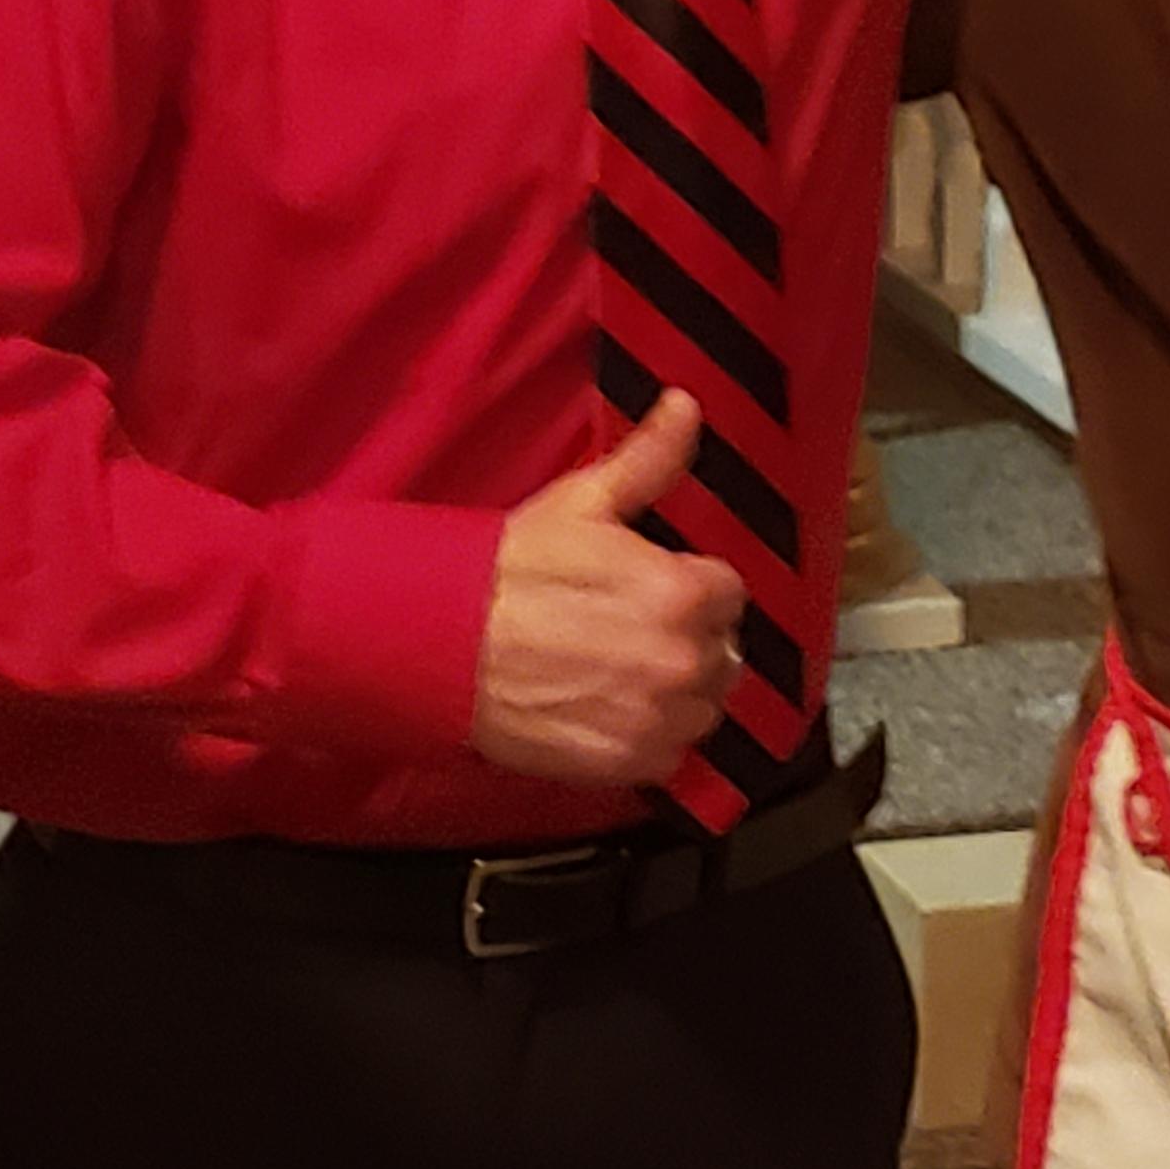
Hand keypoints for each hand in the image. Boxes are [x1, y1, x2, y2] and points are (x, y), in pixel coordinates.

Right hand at [472, 390, 746, 785]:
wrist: (440, 644)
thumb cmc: (510, 569)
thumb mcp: (583, 504)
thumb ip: (650, 460)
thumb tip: (687, 404)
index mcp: (682, 593)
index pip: (729, 593)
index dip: (692, 586)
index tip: (656, 587)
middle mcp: (681, 661)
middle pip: (721, 653)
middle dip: (688, 639)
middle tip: (631, 629)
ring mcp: (657, 718)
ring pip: (703, 707)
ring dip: (676, 692)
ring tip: (621, 671)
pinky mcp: (629, 764)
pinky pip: (672, 754)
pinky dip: (650, 737)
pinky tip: (609, 708)